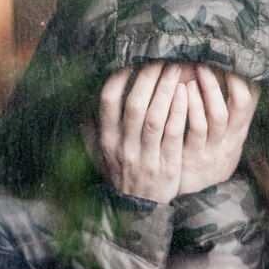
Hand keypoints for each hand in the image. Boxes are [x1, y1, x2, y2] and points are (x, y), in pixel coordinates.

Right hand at [99, 62, 187, 203]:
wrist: (137, 211)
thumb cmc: (121, 174)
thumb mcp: (99, 155)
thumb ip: (90, 130)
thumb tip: (82, 100)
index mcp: (106, 140)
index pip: (108, 101)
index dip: (119, 77)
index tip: (131, 59)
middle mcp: (124, 147)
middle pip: (135, 105)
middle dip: (148, 77)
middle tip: (162, 57)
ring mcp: (145, 157)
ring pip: (156, 118)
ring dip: (166, 90)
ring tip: (176, 68)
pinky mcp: (167, 165)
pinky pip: (173, 135)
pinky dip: (179, 112)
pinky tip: (186, 93)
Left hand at [178, 64, 259, 195]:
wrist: (197, 191)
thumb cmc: (209, 150)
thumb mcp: (226, 133)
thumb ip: (229, 108)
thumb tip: (233, 72)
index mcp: (239, 129)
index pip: (250, 99)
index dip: (241, 79)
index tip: (227, 59)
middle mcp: (230, 140)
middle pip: (237, 106)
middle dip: (222, 82)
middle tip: (206, 63)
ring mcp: (213, 150)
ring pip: (215, 118)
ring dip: (206, 93)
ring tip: (194, 72)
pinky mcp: (194, 159)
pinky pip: (193, 132)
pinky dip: (188, 110)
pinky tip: (179, 94)